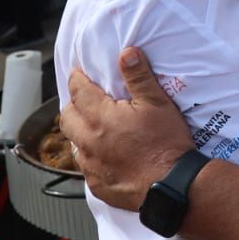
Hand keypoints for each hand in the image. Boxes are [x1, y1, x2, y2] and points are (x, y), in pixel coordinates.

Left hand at [60, 48, 192, 211]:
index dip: (77, 79)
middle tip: (84, 101)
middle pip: (66, 117)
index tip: (78, 74)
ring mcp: (91, 165)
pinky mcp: (97, 184)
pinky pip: (86, 167)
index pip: (78, 91)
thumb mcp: (157, 103)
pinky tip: (105, 155)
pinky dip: (91, 157)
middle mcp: (88, 141)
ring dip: (80, 133)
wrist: (172, 185)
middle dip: (72, 106)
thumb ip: (139, 77)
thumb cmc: (166, 143)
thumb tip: (127, 54)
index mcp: (100, 117)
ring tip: (94, 128)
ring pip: (74, 144)